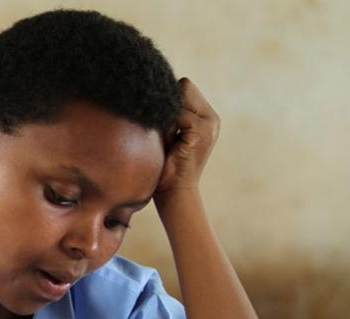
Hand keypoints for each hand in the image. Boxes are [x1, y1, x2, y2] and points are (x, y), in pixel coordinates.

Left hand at [156, 78, 219, 199]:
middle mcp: (211, 117)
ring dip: (166, 117)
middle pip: (184, 86)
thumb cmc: (164, 164)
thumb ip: (166, 113)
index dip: (167, 99)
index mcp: (205, 116)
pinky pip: (178, 115)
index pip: (184, 86)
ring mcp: (209, 124)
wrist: (173, 192)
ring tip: (167, 139)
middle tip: (164, 131)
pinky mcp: (202, 132)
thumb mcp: (165, 133)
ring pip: (180, 97)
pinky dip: (168, 128)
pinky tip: (169, 144)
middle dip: (168, 104)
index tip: (162, 122)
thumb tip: (149, 89)